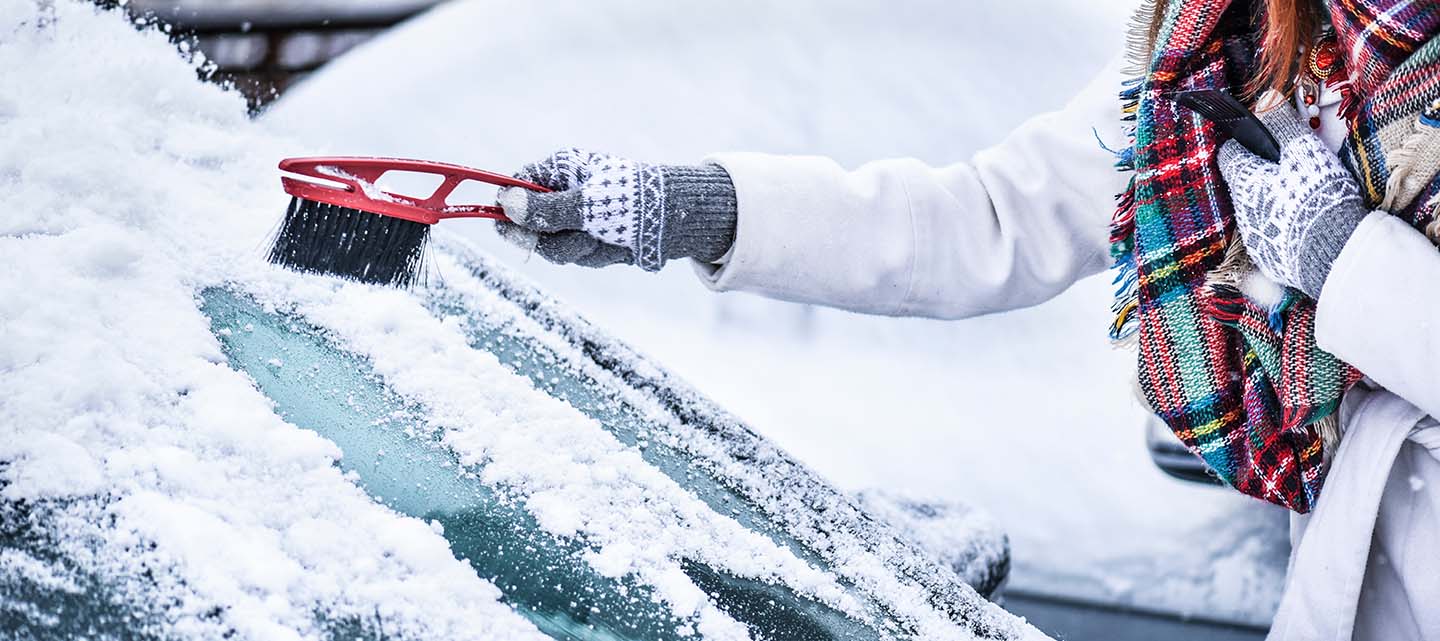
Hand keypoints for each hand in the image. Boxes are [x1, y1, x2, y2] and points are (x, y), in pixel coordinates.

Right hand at [495, 148, 736, 270]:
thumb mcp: (586, 205)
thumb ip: (546, 209)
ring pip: (555, 246)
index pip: (518, 185)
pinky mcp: (591, 238)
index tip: (509, 227)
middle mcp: (565, 192)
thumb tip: (507, 204)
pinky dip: (596, 255)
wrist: (675, 220)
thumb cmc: (631, 200)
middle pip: (531, 225)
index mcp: (561, 169)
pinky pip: (577, 255)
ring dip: (580, 249)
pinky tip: (616, 246)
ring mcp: (577, 217)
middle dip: (555, 238)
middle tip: (581, 238)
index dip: (510, 208)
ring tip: (605, 239)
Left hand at [1217, 106, 1369, 299]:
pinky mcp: (1268, 258)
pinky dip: (1282, 229)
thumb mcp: (1303, 150)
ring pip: (1256, 211)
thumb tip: (1264, 98)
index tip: (1260, 143)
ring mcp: (1253, 236)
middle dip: (1261, 175)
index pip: (1229, 155)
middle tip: (1290, 170)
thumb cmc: (1317, 194)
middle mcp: (1241, 210)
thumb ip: (1283, 124)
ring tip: (1301, 200)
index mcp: (1244, 181)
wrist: (1333, 250)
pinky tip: (1303, 226)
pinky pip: (1270, 237)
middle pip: (1244, 184)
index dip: (1243, 145)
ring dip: (1271, 203)